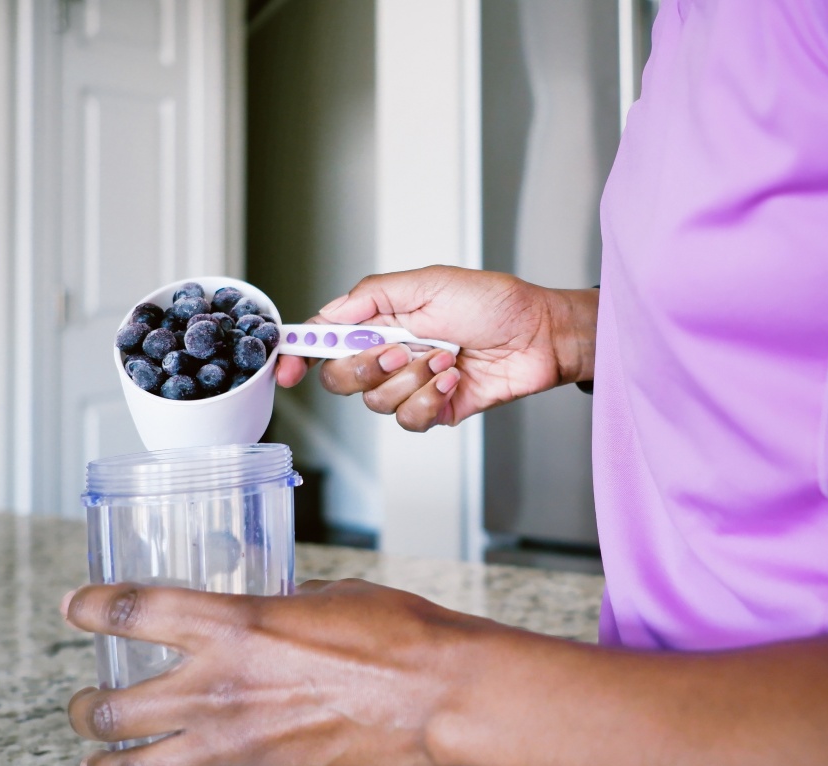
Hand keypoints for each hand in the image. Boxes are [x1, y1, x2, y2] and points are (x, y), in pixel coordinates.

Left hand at [62, 579, 480, 765]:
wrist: (437, 691)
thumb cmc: (398, 634)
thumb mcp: (327, 595)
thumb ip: (281, 605)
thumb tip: (270, 611)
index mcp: (234, 625)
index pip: (131, 612)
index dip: (90, 607)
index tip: (76, 606)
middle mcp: (220, 688)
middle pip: (110, 708)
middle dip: (82, 707)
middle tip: (83, 703)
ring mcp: (238, 746)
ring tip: (97, 763)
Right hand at [275, 266, 596, 430]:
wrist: (538, 335)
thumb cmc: (492, 302)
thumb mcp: (428, 283)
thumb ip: (372, 297)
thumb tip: (328, 314)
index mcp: (380, 320)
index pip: (324, 340)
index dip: (298, 357)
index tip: (288, 371)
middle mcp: (390, 354)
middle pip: (341, 379)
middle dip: (367, 367)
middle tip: (403, 350)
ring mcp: (412, 384)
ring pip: (377, 402)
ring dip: (413, 379)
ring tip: (447, 357)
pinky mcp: (436, 410)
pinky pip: (411, 419)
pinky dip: (432, 398)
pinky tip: (454, 378)